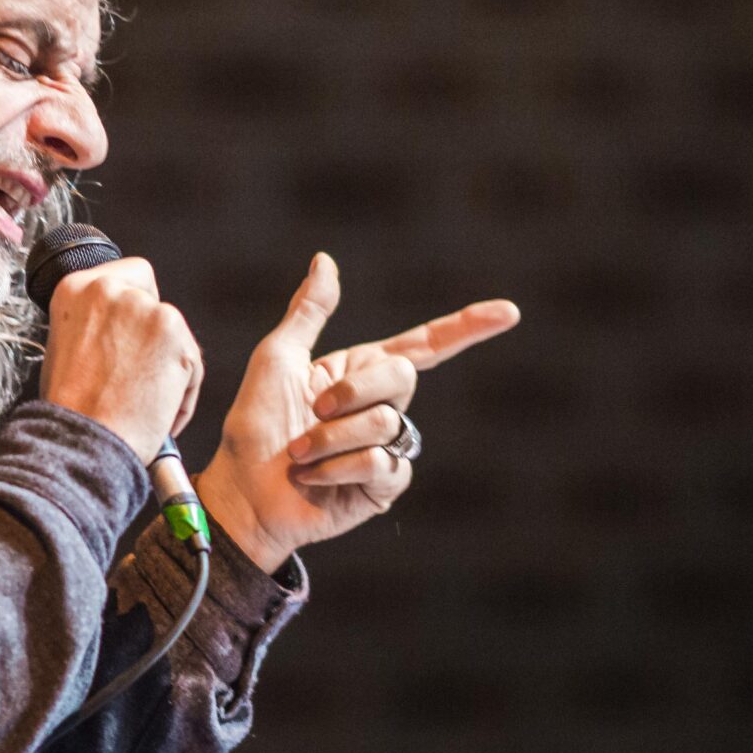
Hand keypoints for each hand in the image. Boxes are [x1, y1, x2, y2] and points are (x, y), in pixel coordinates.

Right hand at [37, 257, 203, 462]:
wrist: (82, 442)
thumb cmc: (71, 411)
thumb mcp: (65, 348)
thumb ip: (94, 326)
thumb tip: (120, 331)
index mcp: (76, 289)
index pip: (126, 277)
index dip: (134, 308)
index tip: (131, 335)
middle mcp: (110, 289)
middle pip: (154, 296)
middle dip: (153, 331)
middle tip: (141, 370)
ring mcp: (144, 308)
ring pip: (175, 333)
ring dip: (168, 366)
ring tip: (145, 403)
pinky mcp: (174, 333)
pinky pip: (192, 362)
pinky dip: (184, 392)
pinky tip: (159, 413)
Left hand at [195, 254, 519, 572]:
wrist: (243, 492)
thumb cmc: (253, 426)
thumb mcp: (277, 359)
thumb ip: (308, 312)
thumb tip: (325, 260)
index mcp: (359, 372)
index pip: (423, 346)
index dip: (466, 328)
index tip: (509, 312)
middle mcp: (378, 407)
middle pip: (403, 376)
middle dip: (353, 391)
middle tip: (312, 410)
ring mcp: (385, 449)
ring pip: (387, 423)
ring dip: (331, 437)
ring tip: (299, 454)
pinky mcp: (383, 487)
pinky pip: (384, 465)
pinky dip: (340, 468)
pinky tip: (316, 479)